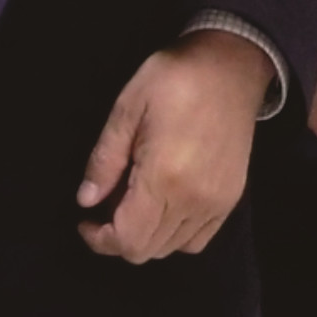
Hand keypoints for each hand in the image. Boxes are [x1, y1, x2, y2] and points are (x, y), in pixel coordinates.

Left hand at [75, 31, 273, 258]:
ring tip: (132, 204)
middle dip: (117, 238)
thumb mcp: (127, 109)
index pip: (127, 239)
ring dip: (144, 236)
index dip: (99, 239)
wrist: (231, 67)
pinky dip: (173, 235)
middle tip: (104, 207)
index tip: (85, 219)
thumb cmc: (174, 79)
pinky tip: (162, 208)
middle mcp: (194, 200)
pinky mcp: (230, 200)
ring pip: (171, 248)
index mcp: (164, 178)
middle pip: (147, 250)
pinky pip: (197, 240)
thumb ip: (104, 160)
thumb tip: (86, 200)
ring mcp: (217, 203)